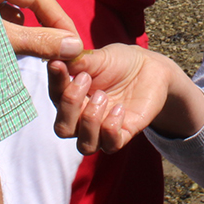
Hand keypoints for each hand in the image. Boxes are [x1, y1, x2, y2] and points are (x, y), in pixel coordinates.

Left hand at [0, 0, 81, 60]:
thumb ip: (36, 40)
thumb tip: (74, 46)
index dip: (60, 19)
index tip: (75, 45)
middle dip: (49, 15)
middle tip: (62, 43)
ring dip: (32, 18)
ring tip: (44, 43)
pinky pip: (1, 5)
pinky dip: (13, 21)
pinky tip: (17, 38)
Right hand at [48, 44, 199, 154]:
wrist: (149, 68)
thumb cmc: (119, 62)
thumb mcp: (99, 57)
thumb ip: (80, 62)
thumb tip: (58, 58)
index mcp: (71, 97)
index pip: (55, 97)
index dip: (55, 82)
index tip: (59, 65)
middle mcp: (82, 118)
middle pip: (63, 129)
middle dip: (70, 104)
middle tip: (85, 79)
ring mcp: (102, 129)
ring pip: (84, 145)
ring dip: (90, 120)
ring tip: (103, 96)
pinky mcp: (123, 135)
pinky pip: (111, 145)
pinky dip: (111, 128)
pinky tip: (120, 108)